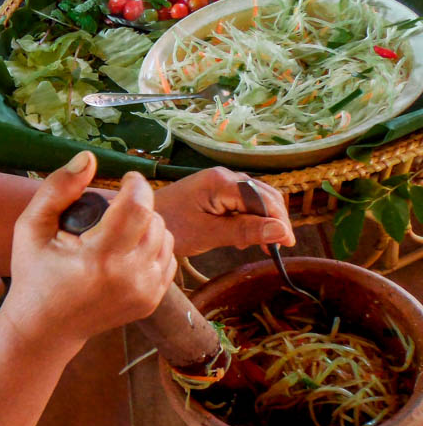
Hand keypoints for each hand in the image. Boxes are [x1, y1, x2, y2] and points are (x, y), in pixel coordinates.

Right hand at [0, 151, 176, 356]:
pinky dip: (151, 247)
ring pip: (166, 237)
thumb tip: (89, 157)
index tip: (125, 178)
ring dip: (146, 225)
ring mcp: (145, 293)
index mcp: (100, 258)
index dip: (136, 184)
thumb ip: (57, 188)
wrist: (44, 329)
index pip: (139, 207)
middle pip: (154, 219)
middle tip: (108, 212)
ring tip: (116, 231)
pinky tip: (125, 251)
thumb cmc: (34, 275)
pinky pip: (167, 258)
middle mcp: (130, 278)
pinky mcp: (151, 301)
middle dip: (137, 205)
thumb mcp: (30, 227)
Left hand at [153, 167, 295, 256]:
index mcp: (222, 182)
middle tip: (274, 248)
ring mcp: (219, 182)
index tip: (286, 245)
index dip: (279, 220)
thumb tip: (282, 231)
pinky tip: (241, 239)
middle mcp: (224, 176)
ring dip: (261, 221)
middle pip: (264, 196)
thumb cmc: (171, 227)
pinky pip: (241, 203)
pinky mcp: (215, 192)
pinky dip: (248, 220)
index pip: (264, 198)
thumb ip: (245, 230)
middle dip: (273, 220)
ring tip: (256, 246)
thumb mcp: (209, 234)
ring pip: (255, 200)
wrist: (140, 222)